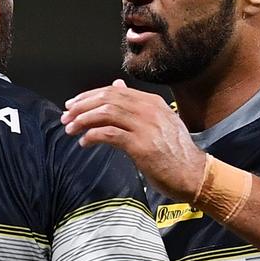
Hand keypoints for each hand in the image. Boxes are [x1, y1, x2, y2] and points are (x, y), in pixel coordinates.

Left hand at [61, 80, 205, 201]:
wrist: (195, 175)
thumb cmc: (174, 152)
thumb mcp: (157, 121)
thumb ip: (135, 104)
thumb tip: (116, 85)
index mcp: (151, 102)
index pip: (112, 92)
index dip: (88, 97)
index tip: (71, 106)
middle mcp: (149, 110)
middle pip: (106, 99)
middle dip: (81, 107)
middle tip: (65, 117)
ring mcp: (146, 126)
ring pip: (105, 114)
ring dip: (83, 121)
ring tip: (71, 130)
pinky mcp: (142, 145)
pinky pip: (109, 134)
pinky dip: (92, 136)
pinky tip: (84, 142)